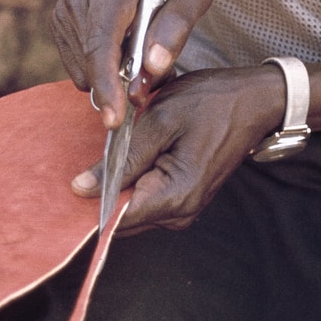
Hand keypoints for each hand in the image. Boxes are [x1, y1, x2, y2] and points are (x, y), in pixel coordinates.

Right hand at [51, 0, 211, 129]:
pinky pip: (80, 67)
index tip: (114, 117)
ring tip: (137, 48)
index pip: (101, 42)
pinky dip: (102, 68)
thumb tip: (154, 66)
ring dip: (114, 74)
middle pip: (92, 63)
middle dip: (119, 85)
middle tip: (152, 77)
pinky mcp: (58, 23)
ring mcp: (64, 10)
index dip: (106, 83)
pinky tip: (120, 46)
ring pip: (85, 71)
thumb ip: (180, 23)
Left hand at [71, 66, 286, 234]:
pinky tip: (127, 157)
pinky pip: (144, 200)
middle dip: (98, 194)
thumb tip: (79, 189)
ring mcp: (182, 210)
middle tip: (87, 158)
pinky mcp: (182, 201)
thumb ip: (120, 159)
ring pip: (130, 211)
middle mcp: (179, 214)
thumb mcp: (160, 120)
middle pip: (120, 219)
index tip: (67, 184)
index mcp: (175, 196)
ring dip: (114, 186)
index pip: (116, 219)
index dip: (88, 203)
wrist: (254, 101)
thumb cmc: (210, 103)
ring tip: (112, 151)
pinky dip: (129, 183)